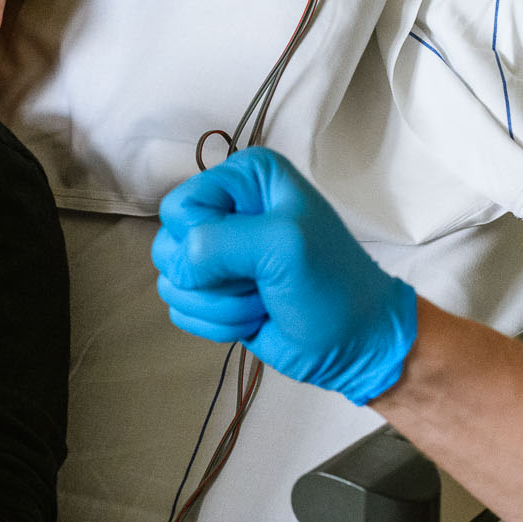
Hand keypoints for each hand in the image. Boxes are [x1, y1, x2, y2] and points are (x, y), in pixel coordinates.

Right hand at [151, 147, 416, 404]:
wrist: (354, 342)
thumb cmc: (331, 286)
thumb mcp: (283, 245)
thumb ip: (218, 242)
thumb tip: (181, 266)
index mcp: (245, 179)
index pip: (180, 206)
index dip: (202, 238)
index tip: (247, 255)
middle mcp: (226, 209)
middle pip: (168, 244)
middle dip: (213, 277)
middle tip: (259, 280)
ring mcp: (217, 255)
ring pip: (172, 282)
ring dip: (219, 305)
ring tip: (262, 301)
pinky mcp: (213, 294)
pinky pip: (180, 309)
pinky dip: (216, 324)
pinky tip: (254, 319)